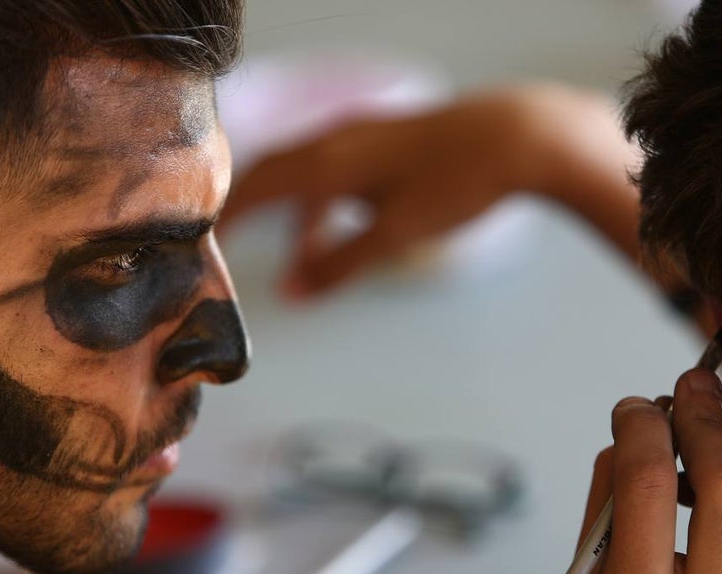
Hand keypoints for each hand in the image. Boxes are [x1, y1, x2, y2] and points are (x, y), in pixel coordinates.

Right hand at [220, 84, 639, 297]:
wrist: (519, 138)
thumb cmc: (458, 182)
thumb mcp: (395, 234)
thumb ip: (339, 264)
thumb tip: (291, 292)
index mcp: (329, 158)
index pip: (255, 185)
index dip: (225, 217)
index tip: (202, 245)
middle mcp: (338, 138)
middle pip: (275, 175)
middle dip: (253, 215)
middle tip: (232, 250)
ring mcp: (365, 134)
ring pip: (311, 177)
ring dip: (302, 221)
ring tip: (307, 269)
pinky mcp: (390, 140)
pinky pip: (341, 172)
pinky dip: (332, 205)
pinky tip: (350, 232)